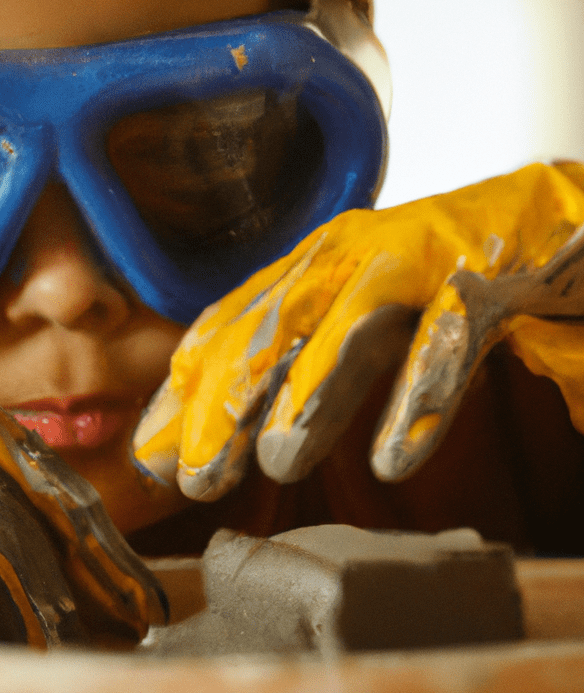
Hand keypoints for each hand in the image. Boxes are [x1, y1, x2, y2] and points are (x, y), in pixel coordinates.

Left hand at [133, 162, 583, 497]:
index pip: (227, 328)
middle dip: (225, 402)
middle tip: (194, 477)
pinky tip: (393, 458)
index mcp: (308, 268)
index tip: (149, 455)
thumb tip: (243, 436)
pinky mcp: (481, 270)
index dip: (184, 392)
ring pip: (344, 326)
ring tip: (277, 462)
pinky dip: (419, 397)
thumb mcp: (355, 320)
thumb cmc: (442, 278)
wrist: (545, 215)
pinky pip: (446, 336)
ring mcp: (411, 256)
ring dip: (308, 394)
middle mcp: (345, 256)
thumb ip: (302, 367)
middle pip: (268, 329)